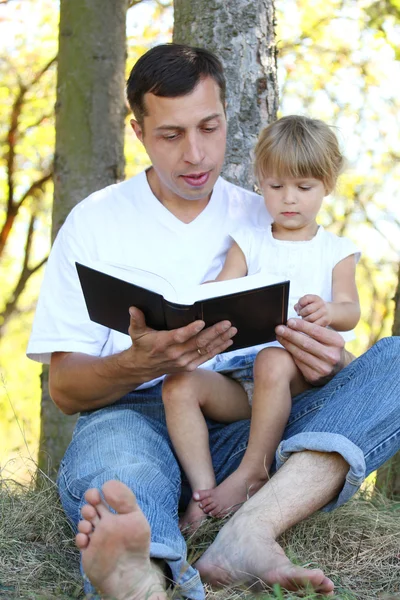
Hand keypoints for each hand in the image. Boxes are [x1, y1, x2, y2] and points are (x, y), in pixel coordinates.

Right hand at [117, 307, 236, 381]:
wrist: (142, 368)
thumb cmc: (141, 346)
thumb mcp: (136, 332)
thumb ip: (137, 320)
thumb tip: (133, 308)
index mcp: (163, 343)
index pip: (179, 337)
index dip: (191, 330)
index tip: (202, 322)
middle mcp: (175, 354)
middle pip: (198, 343)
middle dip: (214, 333)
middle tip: (227, 323)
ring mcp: (183, 362)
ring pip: (205, 350)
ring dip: (220, 340)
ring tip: (232, 331)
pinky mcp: (189, 366)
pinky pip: (206, 357)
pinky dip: (218, 350)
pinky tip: (228, 342)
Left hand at [275, 318, 347, 385]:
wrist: (340, 369)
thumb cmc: (330, 348)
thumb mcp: (330, 338)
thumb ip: (316, 330)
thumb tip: (294, 322)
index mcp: (337, 343)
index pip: (316, 331)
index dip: (301, 326)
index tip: (289, 321)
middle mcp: (331, 356)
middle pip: (306, 343)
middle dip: (290, 334)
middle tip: (279, 328)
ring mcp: (323, 368)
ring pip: (300, 354)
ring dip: (287, 344)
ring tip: (279, 336)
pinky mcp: (315, 377)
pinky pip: (299, 363)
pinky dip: (291, 354)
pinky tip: (285, 347)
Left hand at [294, 295, 331, 326]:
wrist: (329, 312)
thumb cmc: (314, 307)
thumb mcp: (307, 303)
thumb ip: (299, 304)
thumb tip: (297, 309)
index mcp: (315, 298)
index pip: (306, 298)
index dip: (300, 304)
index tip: (299, 308)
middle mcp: (321, 304)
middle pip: (308, 309)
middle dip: (302, 314)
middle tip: (301, 315)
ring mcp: (324, 312)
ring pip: (311, 319)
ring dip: (305, 320)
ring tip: (305, 320)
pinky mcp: (325, 321)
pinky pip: (314, 325)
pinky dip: (310, 326)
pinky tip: (309, 324)